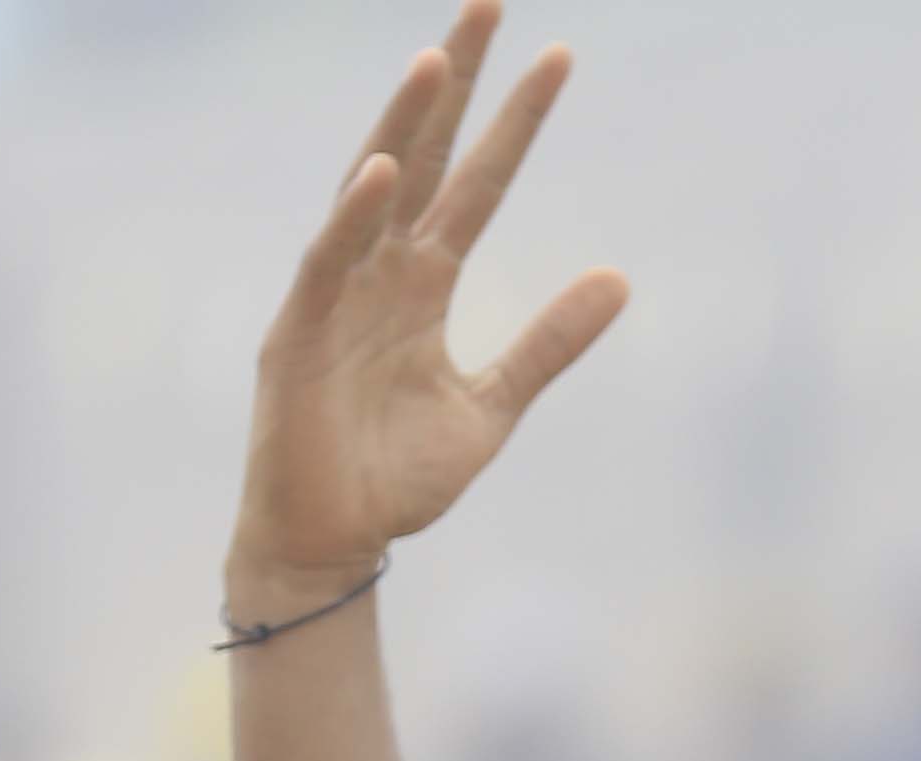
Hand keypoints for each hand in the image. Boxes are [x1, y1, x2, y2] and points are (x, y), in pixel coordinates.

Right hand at [226, 3, 628, 610]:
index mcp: (423, 282)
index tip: (559, 57)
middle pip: (424, 152)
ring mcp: (336, 293)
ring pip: (373, 186)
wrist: (334, 546)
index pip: (477, 181)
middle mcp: (379, 269)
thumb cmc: (395, 479)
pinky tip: (385, 169)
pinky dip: (355, 215)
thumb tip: (620, 276)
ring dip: (406, 121)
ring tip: (441, 58)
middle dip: (456, 79)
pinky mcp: (300, 331)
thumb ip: (548, 343)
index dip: (516, 121)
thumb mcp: (492, 408)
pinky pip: (329, 260)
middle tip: (490, 1)